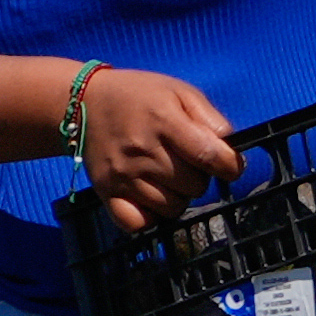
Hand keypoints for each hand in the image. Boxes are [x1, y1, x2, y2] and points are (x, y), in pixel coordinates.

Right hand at [77, 68, 239, 233]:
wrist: (85, 102)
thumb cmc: (140, 96)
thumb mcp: (179, 92)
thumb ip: (210, 117)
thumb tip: (229, 145)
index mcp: (164, 122)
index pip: (210, 156)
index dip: (229, 165)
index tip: (228, 164)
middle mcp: (142, 152)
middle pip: (194, 186)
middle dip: (200, 176)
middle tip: (186, 162)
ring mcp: (123, 175)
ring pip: (172, 207)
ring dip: (178, 195)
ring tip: (168, 175)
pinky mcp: (106, 192)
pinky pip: (138, 223)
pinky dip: (149, 215)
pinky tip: (151, 196)